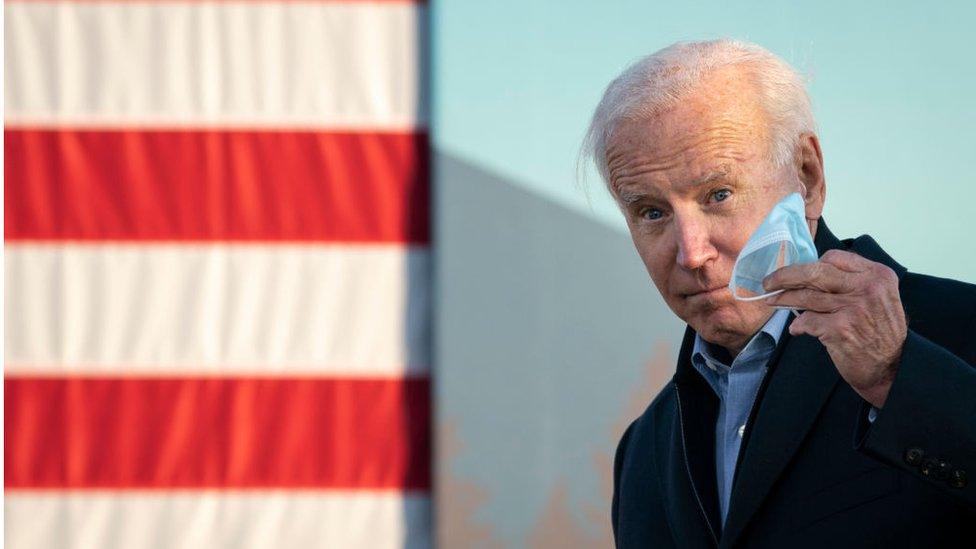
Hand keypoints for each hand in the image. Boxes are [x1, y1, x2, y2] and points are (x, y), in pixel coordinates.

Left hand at [763, 249, 906, 407]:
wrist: (892, 368)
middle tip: (769, 282)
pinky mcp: (840, 328)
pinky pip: (807, 320)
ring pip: (806, 296)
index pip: (834, 257)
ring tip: (774, 301)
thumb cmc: (879, 332)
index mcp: (877, 275)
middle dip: (785, 276)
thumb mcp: (877, 297)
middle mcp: (867, 287)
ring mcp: (853, 307)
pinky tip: (797, 329)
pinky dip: (798, 325)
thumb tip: (808, 274)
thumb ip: (850, 282)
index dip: (810, 264)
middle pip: (814, 272)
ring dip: (784, 299)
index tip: (795, 271)